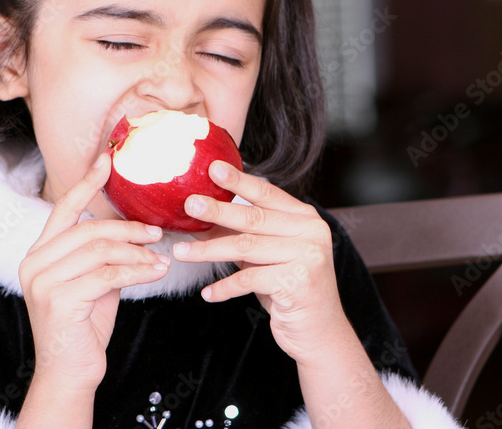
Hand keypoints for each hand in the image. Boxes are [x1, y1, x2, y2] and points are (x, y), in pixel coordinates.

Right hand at [17, 153, 169, 390]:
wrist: (70, 373)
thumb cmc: (84, 326)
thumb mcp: (94, 282)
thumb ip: (103, 255)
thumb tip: (136, 230)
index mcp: (39, 253)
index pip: (64, 208)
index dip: (86, 182)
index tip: (107, 160)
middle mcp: (34, 263)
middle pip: (89, 229)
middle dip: (128, 228)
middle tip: (157, 233)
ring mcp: (42, 282)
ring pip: (99, 250)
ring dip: (137, 252)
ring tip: (160, 259)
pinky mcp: (58, 301)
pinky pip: (107, 275)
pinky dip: (137, 271)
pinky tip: (155, 273)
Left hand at [171, 160, 351, 363]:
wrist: (320, 332)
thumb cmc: (289, 289)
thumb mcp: (268, 256)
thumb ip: (245, 235)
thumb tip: (202, 218)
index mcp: (306, 218)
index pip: (267, 194)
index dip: (239, 180)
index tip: (213, 169)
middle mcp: (311, 232)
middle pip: (254, 218)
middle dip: (217, 211)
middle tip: (189, 205)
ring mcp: (308, 257)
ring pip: (246, 248)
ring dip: (209, 251)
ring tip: (182, 253)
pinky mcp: (298, 283)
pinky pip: (249, 280)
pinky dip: (224, 287)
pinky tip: (208, 293)